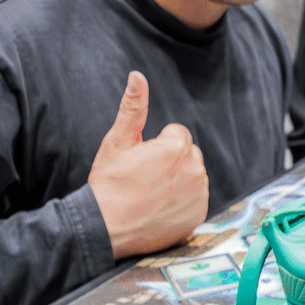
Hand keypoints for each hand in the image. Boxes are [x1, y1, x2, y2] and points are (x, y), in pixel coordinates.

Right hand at [87, 72, 209, 259]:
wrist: (105, 228)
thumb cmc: (109, 184)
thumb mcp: (117, 142)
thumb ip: (133, 107)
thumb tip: (138, 76)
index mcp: (177, 148)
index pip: (177, 134)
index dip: (157, 145)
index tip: (141, 160)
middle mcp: (195, 169)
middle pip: (188, 154)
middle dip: (171, 160)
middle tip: (144, 178)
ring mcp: (199, 194)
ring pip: (193, 176)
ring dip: (178, 180)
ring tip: (150, 194)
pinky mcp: (199, 215)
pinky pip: (196, 199)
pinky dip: (182, 201)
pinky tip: (160, 208)